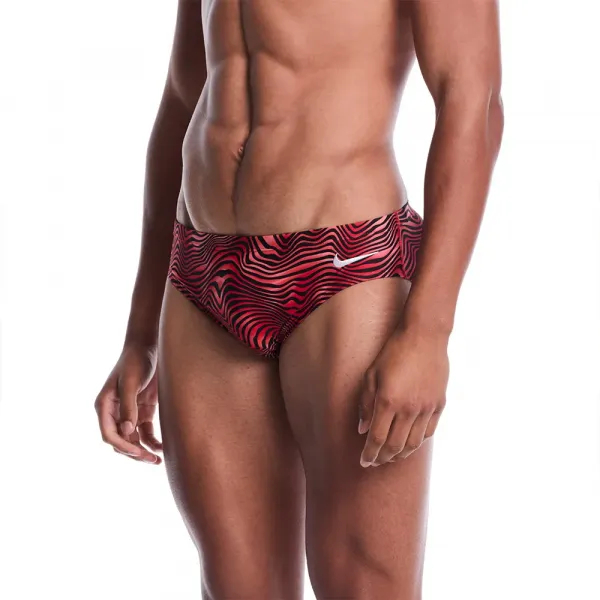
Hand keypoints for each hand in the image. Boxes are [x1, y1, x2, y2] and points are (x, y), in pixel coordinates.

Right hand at [94, 343, 162, 463]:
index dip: (122, 446)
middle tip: (151, 461)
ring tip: (158, 461)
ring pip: (133, 440)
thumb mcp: (130, 382)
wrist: (149, 347)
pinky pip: (145, 432)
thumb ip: (128, 406)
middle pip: (121, 441)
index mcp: (104, 406)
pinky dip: (152, 442)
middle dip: (134, 453)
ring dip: (144, 451)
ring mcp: (129, 413)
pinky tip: (162, 449)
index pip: (109, 434)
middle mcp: (114, 412)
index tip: (138, 453)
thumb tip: (127, 432)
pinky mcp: (143, 411)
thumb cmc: (135, 361)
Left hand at [358, 327, 448, 466]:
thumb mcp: (371, 375)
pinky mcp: (439, 404)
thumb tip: (363, 429)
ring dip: (400, 454)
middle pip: (395, 446)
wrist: (424, 336)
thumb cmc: (393, 352)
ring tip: (391, 456)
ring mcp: (426, 408)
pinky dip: (418, 442)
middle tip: (375, 462)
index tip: (363, 461)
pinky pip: (429, 432)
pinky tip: (410, 442)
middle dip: (383, 458)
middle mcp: (408, 409)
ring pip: (414, 443)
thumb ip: (366, 404)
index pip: (377, 439)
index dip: (369, 454)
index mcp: (388, 401)